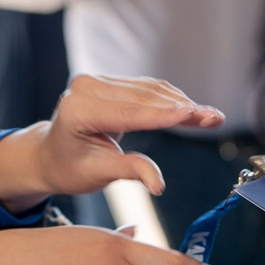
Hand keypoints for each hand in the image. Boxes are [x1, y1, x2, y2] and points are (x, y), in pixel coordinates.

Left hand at [0, 74, 224, 203]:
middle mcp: (85, 87)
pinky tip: (192, 110)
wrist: (50, 154)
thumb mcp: (96, 174)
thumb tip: (158, 184)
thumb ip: (129, 171)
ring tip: (210, 117)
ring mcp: (97, 80)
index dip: (164, 115)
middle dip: (182, 109)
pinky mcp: (109, 81)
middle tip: (215, 118)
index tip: (195, 114)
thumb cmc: (69, 167)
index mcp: (77, 110)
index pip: (128, 112)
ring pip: (149, 90)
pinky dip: (170, 100)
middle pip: (144, 98)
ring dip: (181, 103)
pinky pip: (146, 89)